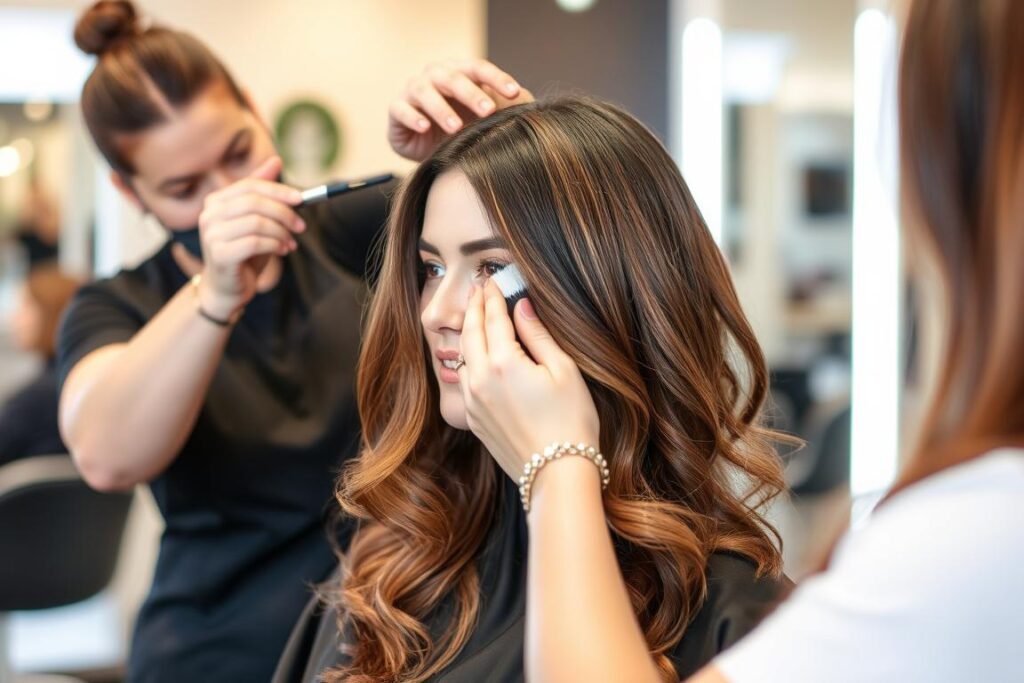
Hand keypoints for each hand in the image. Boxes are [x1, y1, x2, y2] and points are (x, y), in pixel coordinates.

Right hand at [195, 156, 304, 318]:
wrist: (228, 288)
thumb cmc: (244, 252)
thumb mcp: (257, 219)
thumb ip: (263, 192)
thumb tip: (276, 160)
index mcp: (216, 201)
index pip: (251, 185)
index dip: (279, 190)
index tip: (302, 199)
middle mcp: (209, 214)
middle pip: (254, 201)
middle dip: (284, 212)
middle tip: (301, 226)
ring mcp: (211, 234)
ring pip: (257, 222)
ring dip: (281, 232)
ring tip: (291, 243)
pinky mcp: (219, 254)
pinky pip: (254, 242)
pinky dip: (275, 245)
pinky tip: (282, 251)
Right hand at [388, 59, 534, 161]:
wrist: (425, 147)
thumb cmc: (459, 127)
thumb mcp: (481, 119)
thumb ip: (502, 108)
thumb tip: (528, 103)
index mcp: (458, 72)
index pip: (479, 69)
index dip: (497, 79)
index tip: (514, 93)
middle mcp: (435, 76)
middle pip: (453, 78)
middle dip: (471, 94)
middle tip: (488, 111)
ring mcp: (413, 90)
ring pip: (425, 92)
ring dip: (441, 108)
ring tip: (455, 127)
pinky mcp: (396, 109)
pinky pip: (401, 109)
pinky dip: (412, 117)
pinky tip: (424, 127)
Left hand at [459, 280, 599, 480]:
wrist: (557, 473)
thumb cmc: (570, 422)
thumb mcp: (563, 371)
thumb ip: (538, 335)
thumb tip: (522, 308)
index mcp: (503, 363)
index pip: (492, 318)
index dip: (492, 296)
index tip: (492, 281)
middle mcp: (480, 380)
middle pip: (470, 332)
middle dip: (474, 308)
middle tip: (478, 289)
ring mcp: (473, 401)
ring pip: (464, 356)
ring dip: (469, 332)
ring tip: (477, 317)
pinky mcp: (474, 419)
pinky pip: (466, 380)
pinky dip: (470, 359)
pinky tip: (478, 354)